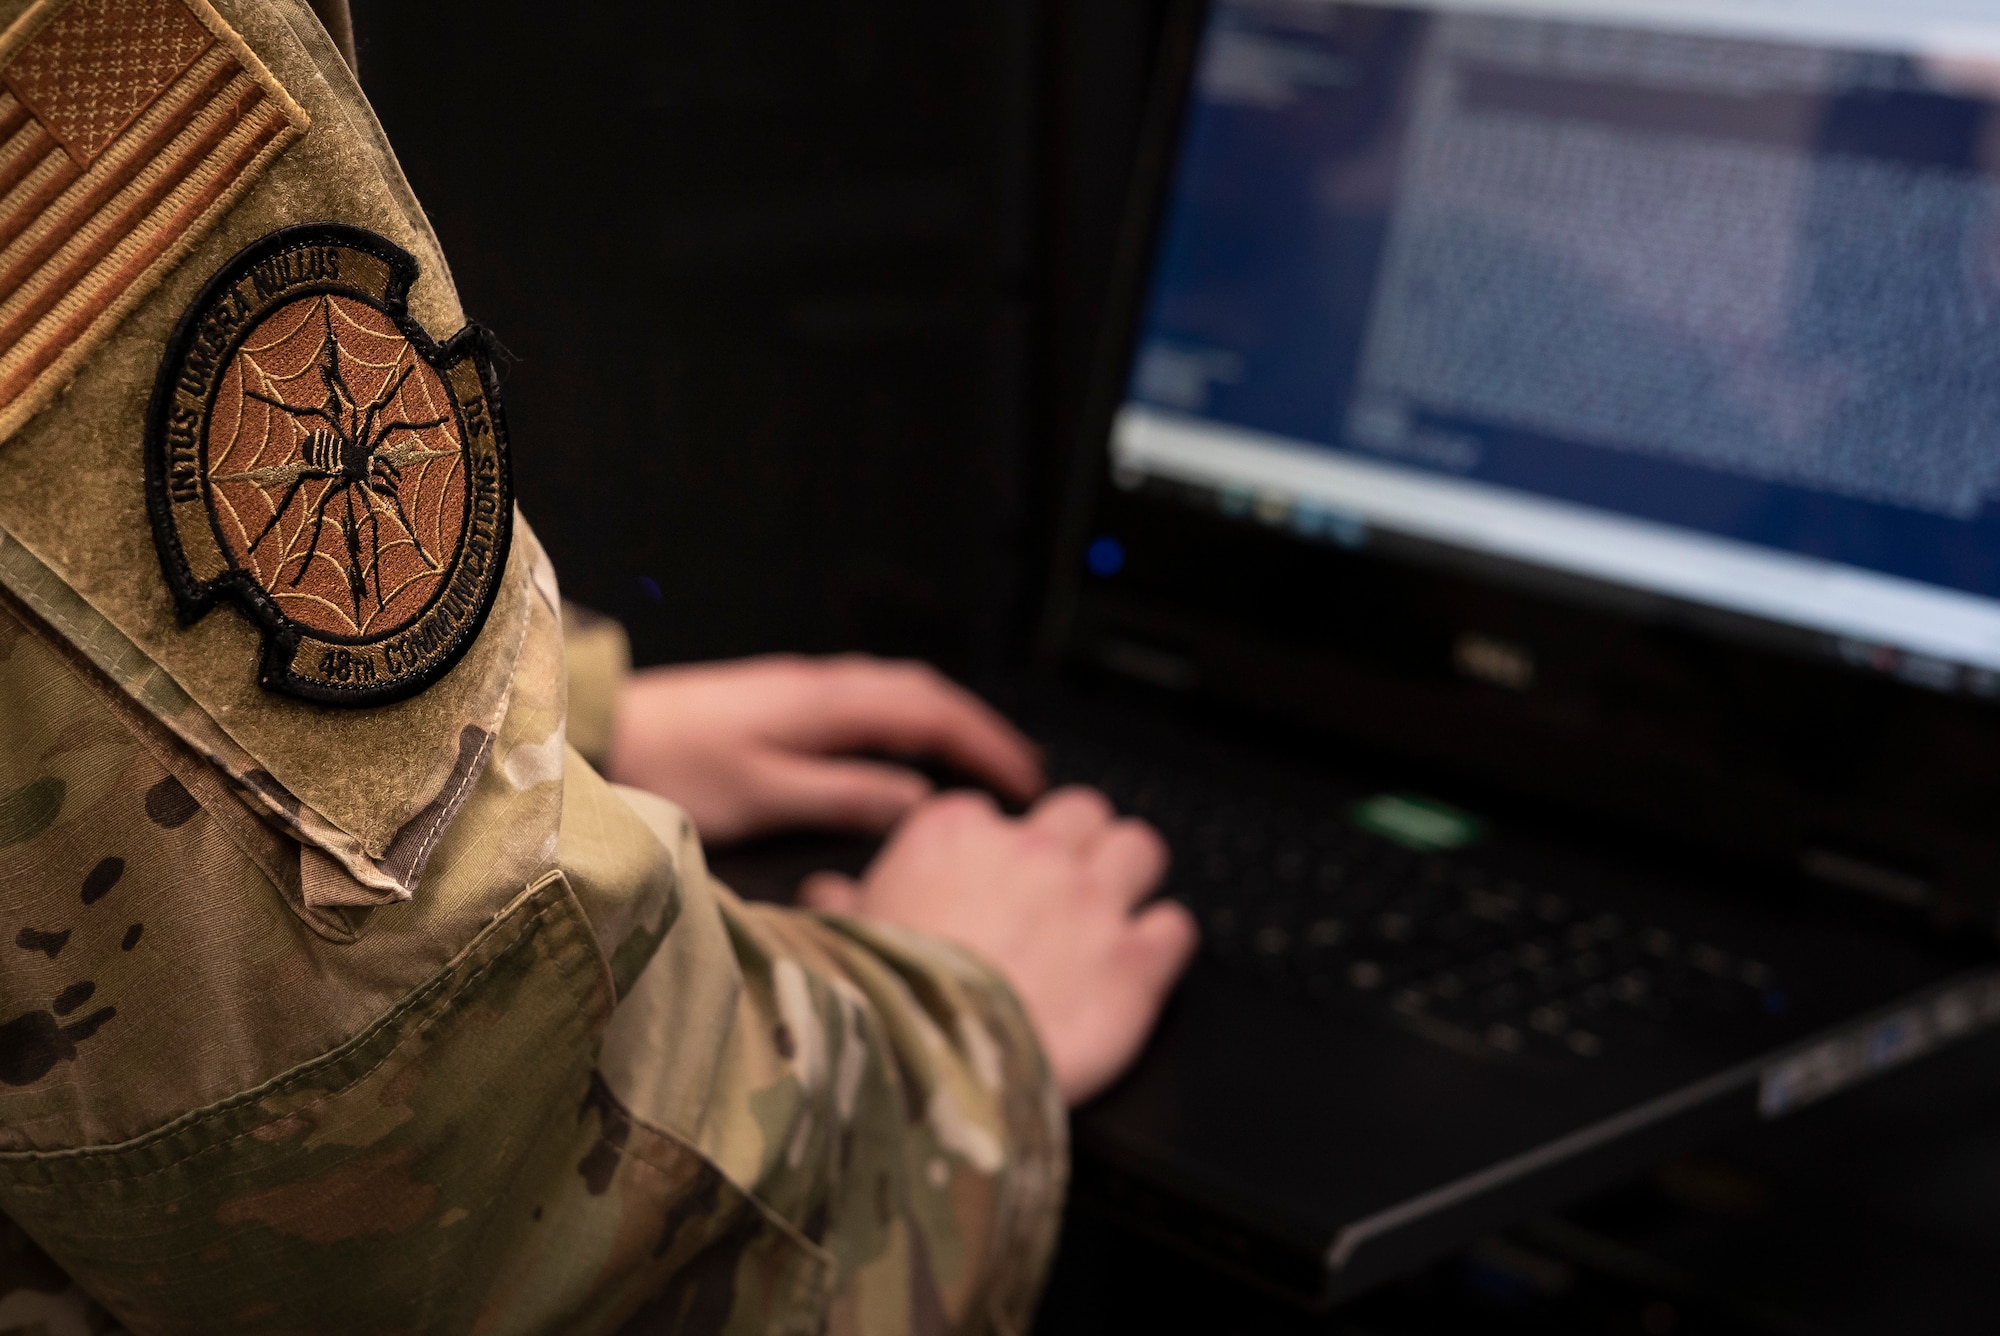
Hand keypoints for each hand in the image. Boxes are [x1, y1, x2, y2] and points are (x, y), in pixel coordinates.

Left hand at [605, 655, 1044, 844]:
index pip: (935, 714)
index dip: (988, 747)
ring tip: (978, 766)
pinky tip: (908, 753)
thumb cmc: (676, 767)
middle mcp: (826, 682)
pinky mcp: (783, 699)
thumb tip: (922, 800)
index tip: (1027, 784)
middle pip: (926, 693)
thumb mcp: (765, 795)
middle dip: (979, 731)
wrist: (603, 728)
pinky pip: (871, 702)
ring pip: (899, 693)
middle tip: (1019, 776)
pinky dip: (910, 724)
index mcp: (831, 701)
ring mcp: (805, 686)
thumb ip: (846, 795)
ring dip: (946, 724)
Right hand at [802, 787, 1197, 1105]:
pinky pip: (1176, 924)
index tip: (987, 882)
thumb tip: (826, 893)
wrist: (932, 1076)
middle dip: (1078, 843)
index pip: (988, 812)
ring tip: (1111, 912)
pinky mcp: (1136, 961)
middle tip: (1064, 888)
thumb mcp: (841, 940)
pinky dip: (1163, 941)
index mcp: (954, 832)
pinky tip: (1142, 962)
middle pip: (1081, 810)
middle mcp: (1031, 851)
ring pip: (1140, 845)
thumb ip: (843, 904)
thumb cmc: (879, 1006)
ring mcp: (1090, 900)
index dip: (993, 850)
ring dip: (1130, 875)